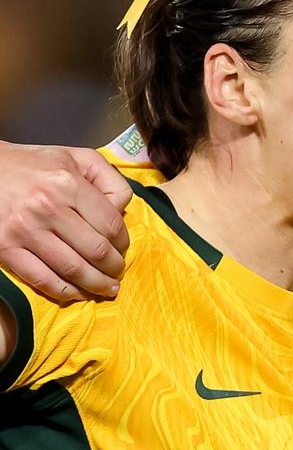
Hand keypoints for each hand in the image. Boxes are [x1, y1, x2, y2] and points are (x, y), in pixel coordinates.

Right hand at [0, 142, 131, 301]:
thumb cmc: (31, 164)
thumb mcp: (73, 156)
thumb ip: (105, 177)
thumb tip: (122, 207)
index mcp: (68, 182)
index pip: (111, 223)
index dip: (124, 242)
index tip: (123, 249)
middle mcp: (48, 206)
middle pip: (96, 250)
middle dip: (114, 267)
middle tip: (118, 272)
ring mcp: (25, 230)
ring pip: (73, 269)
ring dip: (96, 285)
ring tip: (106, 288)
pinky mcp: (6, 248)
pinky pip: (42, 279)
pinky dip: (64, 291)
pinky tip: (76, 293)